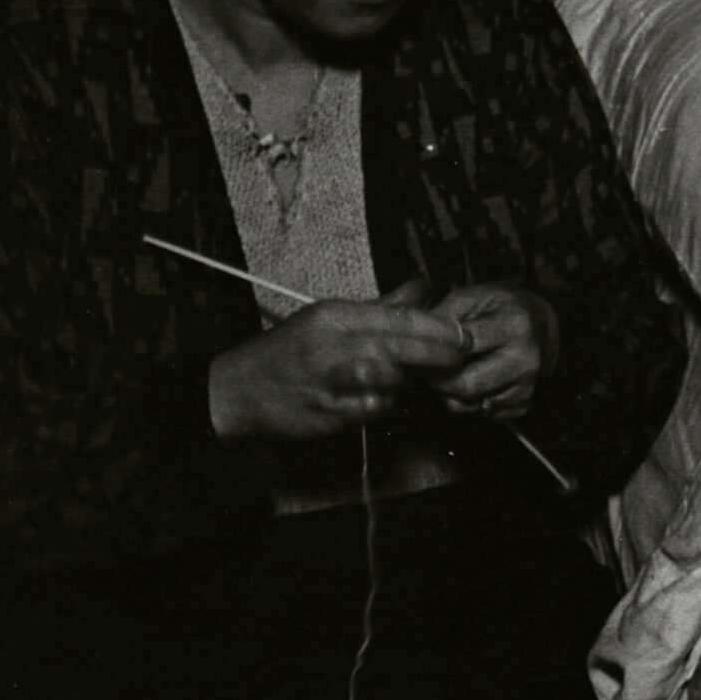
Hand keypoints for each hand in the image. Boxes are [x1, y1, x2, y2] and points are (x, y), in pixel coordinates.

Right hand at [208, 279, 465, 439]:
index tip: (462, 332)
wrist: (239, 390)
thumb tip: (420, 286)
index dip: (436, 326)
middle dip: (436, 353)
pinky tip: (383, 400)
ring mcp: (329, 380)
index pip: (397, 316)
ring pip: (389, 380)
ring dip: (408, 382)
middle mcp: (332, 345)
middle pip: (399, 347)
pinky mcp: (328, 413)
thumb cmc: (289, 353)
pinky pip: (372, 410)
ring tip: (416, 380)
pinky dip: (384, 406)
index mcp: (334, 315)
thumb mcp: (330, 317)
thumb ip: (380, 306)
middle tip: (460, 356)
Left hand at [431, 282, 558, 423]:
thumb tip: (413, 339)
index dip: (433, 353)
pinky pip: (482, 415)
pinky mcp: (524, 406)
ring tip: (448, 374)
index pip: (462, 348)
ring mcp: (527, 386)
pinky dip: (469, 403)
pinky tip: (471, 382)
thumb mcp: (473, 297)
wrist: (543, 325)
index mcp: (513, 326)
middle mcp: (525, 360)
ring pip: (470, 406)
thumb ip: (444, 316)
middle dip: (437, 381)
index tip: (418, 353)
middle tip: (426, 371)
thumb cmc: (500, 307)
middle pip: (466, 386)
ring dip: (450, 394)